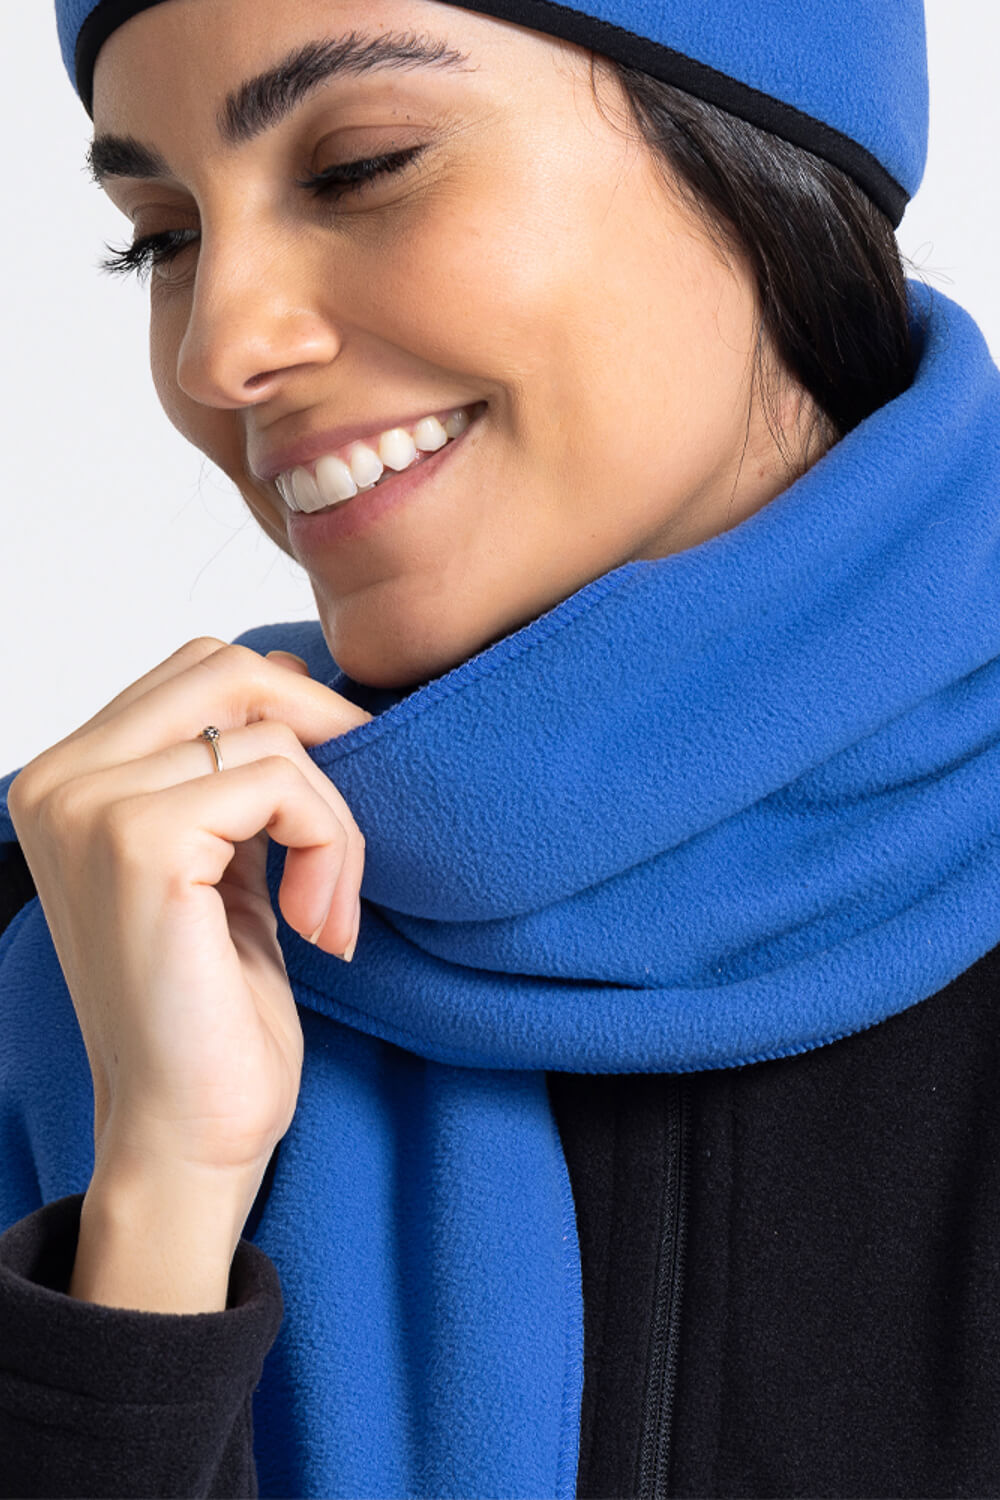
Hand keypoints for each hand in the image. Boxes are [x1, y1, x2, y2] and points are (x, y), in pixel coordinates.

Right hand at [6, 639, 371, 1306]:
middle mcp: (59, 780)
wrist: (187, 1134)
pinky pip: (281, 782)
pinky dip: (330, 844)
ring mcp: (90, 806)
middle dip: (319, 738)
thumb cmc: (210, 1011)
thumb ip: (231, 773)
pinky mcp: (139, 843)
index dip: (288, 715)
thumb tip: (293, 680)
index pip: (198, 670)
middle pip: (225, 669)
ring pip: (267, 731)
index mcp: (68, 779)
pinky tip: (321, 924)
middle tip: (344, 837)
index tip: (326, 804)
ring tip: (328, 907)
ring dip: (333, 820)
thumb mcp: (222, 863)